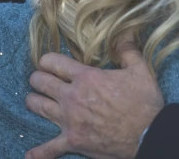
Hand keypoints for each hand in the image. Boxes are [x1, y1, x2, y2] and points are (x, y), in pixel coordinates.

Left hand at [24, 37, 163, 158]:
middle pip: (40, 82)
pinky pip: (49, 148)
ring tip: (34, 100)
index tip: (48, 62)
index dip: (47, 60)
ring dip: (34, 101)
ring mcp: (69, 120)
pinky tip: (30, 155)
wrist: (148, 134)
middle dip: (38, 78)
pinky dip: (39, 152)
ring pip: (38, 106)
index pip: (53, 62)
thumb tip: (125, 32)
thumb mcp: (140, 70)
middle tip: (41, 79)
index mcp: (86, 77)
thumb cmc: (144, 102)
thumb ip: (127, 50)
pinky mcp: (73, 141)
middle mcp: (72, 96)